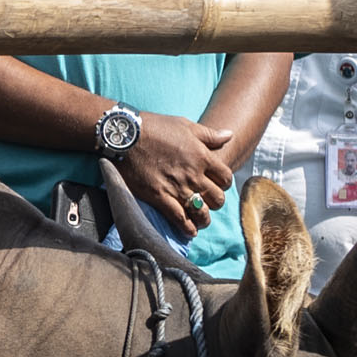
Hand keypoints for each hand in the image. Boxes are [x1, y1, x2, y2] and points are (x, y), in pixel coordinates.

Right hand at [117, 118, 243, 237]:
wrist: (126, 136)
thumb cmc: (156, 127)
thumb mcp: (186, 125)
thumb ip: (210, 134)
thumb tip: (229, 135)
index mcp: (202, 157)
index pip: (226, 178)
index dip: (224, 183)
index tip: (217, 185)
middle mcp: (193, 175)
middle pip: (217, 198)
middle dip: (215, 202)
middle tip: (208, 202)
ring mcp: (177, 188)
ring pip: (201, 212)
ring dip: (204, 218)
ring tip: (200, 220)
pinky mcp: (160, 198)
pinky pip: (180, 219)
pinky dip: (187, 228)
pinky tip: (190, 231)